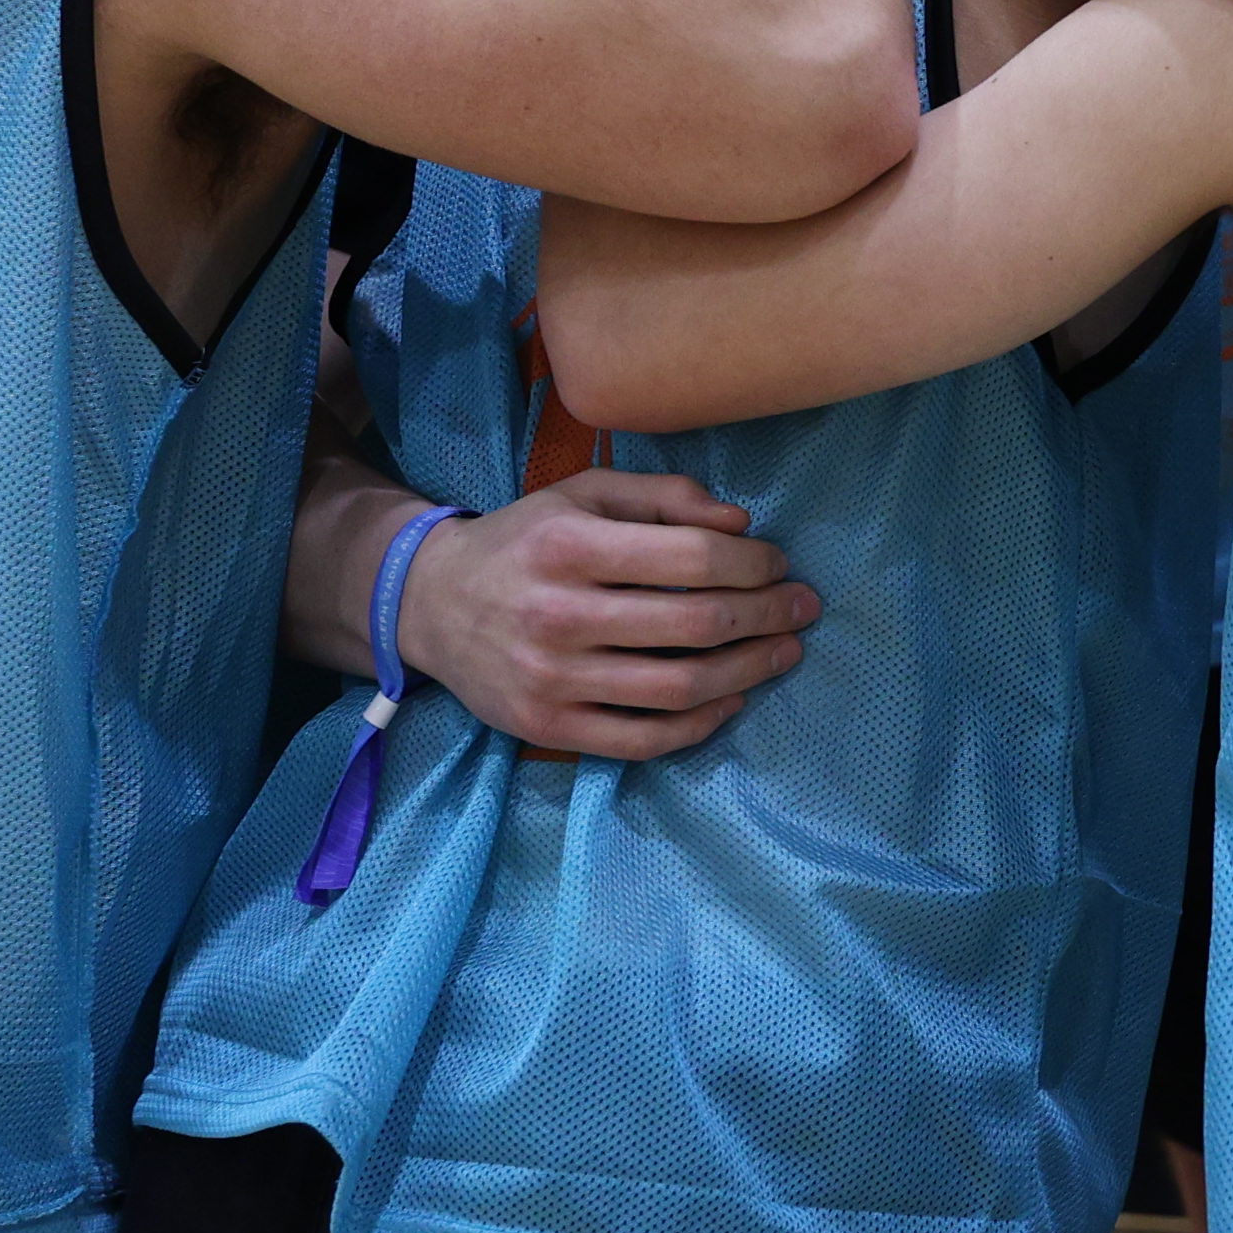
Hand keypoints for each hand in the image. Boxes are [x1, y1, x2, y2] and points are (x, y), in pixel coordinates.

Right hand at [393, 466, 818, 759]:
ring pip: (680, 687)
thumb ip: (663, 497)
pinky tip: (732, 698)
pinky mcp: (549, 728)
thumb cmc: (524, 541)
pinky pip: (645, 739)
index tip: (778, 564)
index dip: (753, 564)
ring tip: (783, 653)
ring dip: (749, 671)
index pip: (692, 559)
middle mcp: (559, 614)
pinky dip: (701, 723)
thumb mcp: (583, 494)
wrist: (431, 604)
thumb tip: (741, 523)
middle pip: (696, 624)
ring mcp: (553, 680)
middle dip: (766, 615)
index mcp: (570, 546)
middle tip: (802, 609)